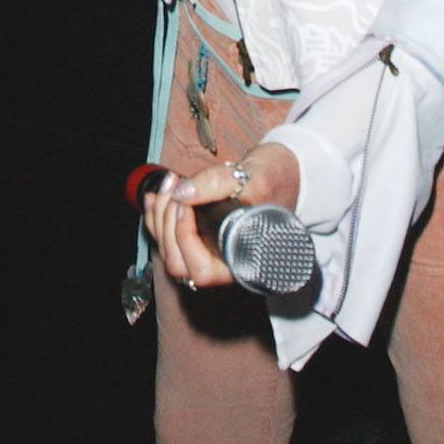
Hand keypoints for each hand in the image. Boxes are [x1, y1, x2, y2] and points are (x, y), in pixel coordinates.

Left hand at [143, 143, 299, 289]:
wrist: (286, 172)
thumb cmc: (277, 179)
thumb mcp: (255, 176)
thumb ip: (218, 183)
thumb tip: (181, 193)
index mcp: (242, 261)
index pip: (201, 271)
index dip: (185, 238)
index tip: (186, 202)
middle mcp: (224, 263)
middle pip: (179, 263)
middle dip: (167, 223)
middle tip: (174, 185)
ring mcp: (211, 250)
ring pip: (169, 251)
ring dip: (159, 217)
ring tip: (167, 183)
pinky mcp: (202, 235)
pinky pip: (169, 236)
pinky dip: (157, 215)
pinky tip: (157, 193)